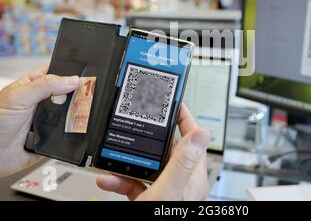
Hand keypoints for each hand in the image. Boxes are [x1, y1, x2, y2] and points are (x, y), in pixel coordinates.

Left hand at [0, 67, 79, 176]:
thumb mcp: (19, 97)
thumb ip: (46, 85)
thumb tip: (73, 79)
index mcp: (35, 85)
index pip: (59, 73)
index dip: (73, 73)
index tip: (88, 75)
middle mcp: (43, 102)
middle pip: (70, 94)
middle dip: (80, 95)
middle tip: (90, 96)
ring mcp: (48, 120)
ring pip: (72, 114)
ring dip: (78, 115)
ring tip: (85, 113)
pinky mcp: (52, 138)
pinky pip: (69, 134)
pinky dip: (74, 133)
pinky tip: (77, 130)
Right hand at [96, 105, 210, 200]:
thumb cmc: (165, 220)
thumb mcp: (171, 190)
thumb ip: (184, 161)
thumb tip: (202, 132)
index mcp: (192, 176)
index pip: (193, 139)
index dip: (185, 119)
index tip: (174, 103)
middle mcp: (181, 182)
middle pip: (167, 149)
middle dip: (148, 139)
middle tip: (137, 125)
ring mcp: (165, 191)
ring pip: (148, 167)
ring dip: (128, 162)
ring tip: (113, 158)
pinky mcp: (150, 200)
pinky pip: (135, 185)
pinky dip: (120, 181)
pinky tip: (107, 180)